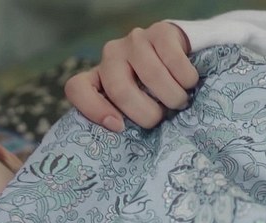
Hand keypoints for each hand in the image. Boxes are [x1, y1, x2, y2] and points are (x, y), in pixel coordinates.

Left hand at [65, 21, 198, 131]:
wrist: (183, 56)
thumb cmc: (154, 92)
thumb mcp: (133, 107)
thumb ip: (122, 119)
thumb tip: (121, 148)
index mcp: (97, 77)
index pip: (76, 88)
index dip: (93, 109)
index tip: (118, 126)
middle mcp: (110, 55)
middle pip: (119, 89)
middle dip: (145, 113)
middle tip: (160, 119)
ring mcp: (134, 40)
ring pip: (151, 76)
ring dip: (172, 98)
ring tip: (178, 102)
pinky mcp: (160, 31)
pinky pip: (174, 61)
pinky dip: (186, 79)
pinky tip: (188, 83)